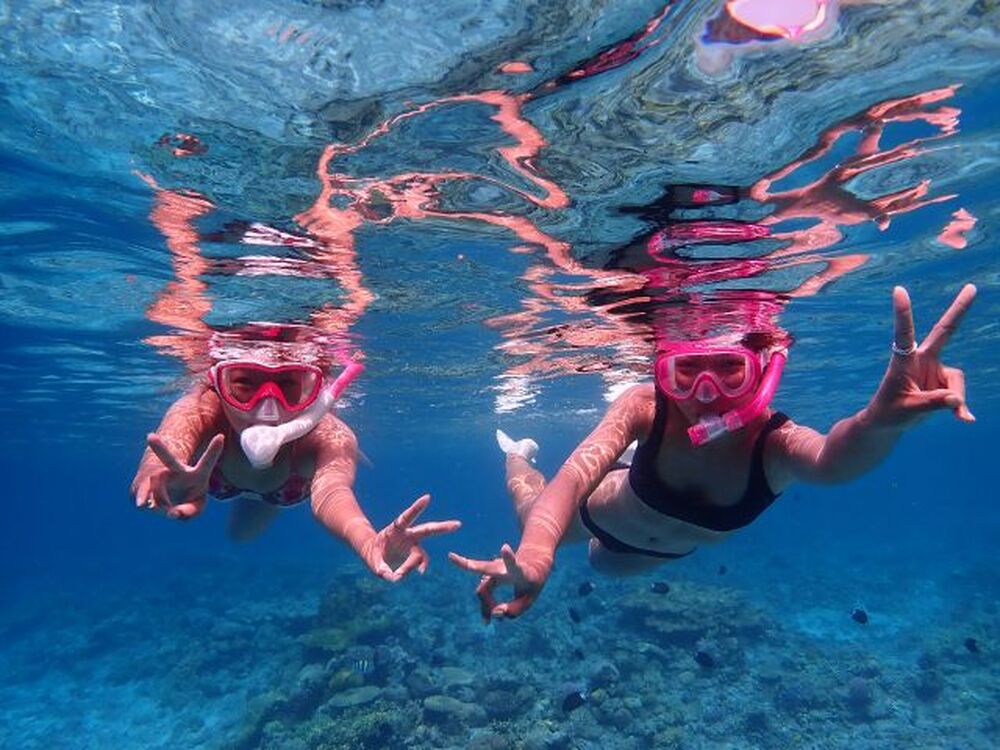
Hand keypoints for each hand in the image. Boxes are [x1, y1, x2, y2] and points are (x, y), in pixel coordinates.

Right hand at [131, 433, 224, 519]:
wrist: (173, 496)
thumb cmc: (190, 499)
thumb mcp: (196, 507)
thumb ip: (189, 512)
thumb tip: (171, 513)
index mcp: (197, 473)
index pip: (207, 462)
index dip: (214, 450)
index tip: (220, 437)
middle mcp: (178, 470)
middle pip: (168, 460)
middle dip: (159, 448)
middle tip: (150, 436)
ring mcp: (159, 474)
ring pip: (155, 490)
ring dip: (161, 504)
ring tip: (165, 506)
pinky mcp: (143, 482)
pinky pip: (144, 497)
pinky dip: (150, 505)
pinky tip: (150, 503)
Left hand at [361, 494, 460, 581]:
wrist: (374, 553)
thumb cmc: (373, 553)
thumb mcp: (372, 559)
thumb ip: (381, 568)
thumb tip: (392, 577)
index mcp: (396, 529)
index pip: (407, 517)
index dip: (417, 508)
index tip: (428, 498)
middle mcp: (408, 535)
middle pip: (428, 530)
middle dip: (443, 527)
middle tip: (458, 524)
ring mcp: (413, 545)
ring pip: (423, 554)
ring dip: (422, 564)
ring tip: (419, 572)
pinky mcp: (414, 554)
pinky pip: (420, 562)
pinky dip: (418, 568)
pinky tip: (419, 572)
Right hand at [448, 543, 548, 622]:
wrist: (531, 565)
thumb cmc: (532, 583)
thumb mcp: (530, 598)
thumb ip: (515, 610)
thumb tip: (495, 613)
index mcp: (518, 570)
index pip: (512, 563)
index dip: (508, 557)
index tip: (504, 547)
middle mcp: (502, 568)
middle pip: (483, 569)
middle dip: (467, 564)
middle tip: (450, 556)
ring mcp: (493, 572)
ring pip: (482, 591)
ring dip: (488, 608)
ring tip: (490, 621)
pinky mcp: (488, 578)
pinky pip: (483, 593)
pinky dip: (486, 608)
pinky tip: (486, 621)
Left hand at [867, 284, 975, 427]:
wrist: (889, 422)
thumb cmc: (890, 413)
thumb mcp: (909, 410)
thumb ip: (933, 404)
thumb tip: (956, 400)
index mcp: (903, 360)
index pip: (904, 333)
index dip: (903, 313)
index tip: (898, 290)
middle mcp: (920, 359)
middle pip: (944, 332)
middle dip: (959, 310)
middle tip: (972, 287)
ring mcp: (934, 369)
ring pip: (956, 381)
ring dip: (954, 399)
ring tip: (947, 416)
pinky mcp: (943, 382)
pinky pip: (958, 394)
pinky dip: (960, 407)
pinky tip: (964, 419)